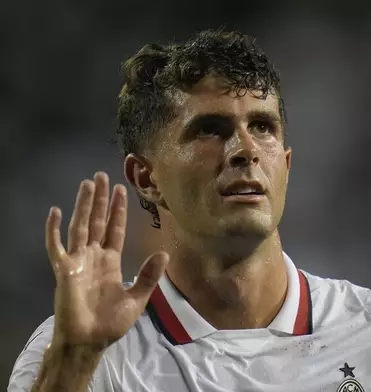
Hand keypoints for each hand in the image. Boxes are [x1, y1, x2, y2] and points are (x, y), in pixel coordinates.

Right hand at [45, 172, 168, 349]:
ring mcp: (78, 261)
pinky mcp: (64, 270)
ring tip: (87, 184)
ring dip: (84, 206)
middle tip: (102, 175)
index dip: (119, 210)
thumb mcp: (137, 299)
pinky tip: (55, 212)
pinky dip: (54, 230)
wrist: (90, 341)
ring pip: (81, 226)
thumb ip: (148, 276)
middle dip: (101, 200)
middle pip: (98, 221)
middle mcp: (94, 257)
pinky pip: (56, 246)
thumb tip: (164, 253)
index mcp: (111, 262)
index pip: (115, 229)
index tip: (122, 190)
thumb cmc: (111, 323)